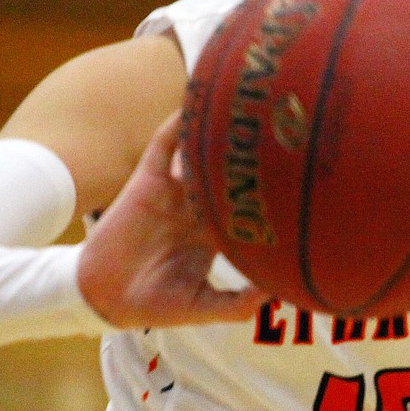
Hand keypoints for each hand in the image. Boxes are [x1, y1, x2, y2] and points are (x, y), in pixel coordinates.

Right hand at [77, 110, 266, 328]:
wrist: (105, 298)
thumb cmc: (155, 304)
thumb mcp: (203, 306)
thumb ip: (238, 304)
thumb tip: (276, 296)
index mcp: (216, 231)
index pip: (249, 203)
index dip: (273, 189)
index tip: (303, 174)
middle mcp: (198, 205)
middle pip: (230, 172)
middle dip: (253, 153)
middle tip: (284, 126)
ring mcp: (174, 190)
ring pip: (200, 151)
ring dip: (218, 130)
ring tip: (245, 104)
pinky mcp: (149, 180)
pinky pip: (163, 145)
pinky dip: (176, 125)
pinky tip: (193, 104)